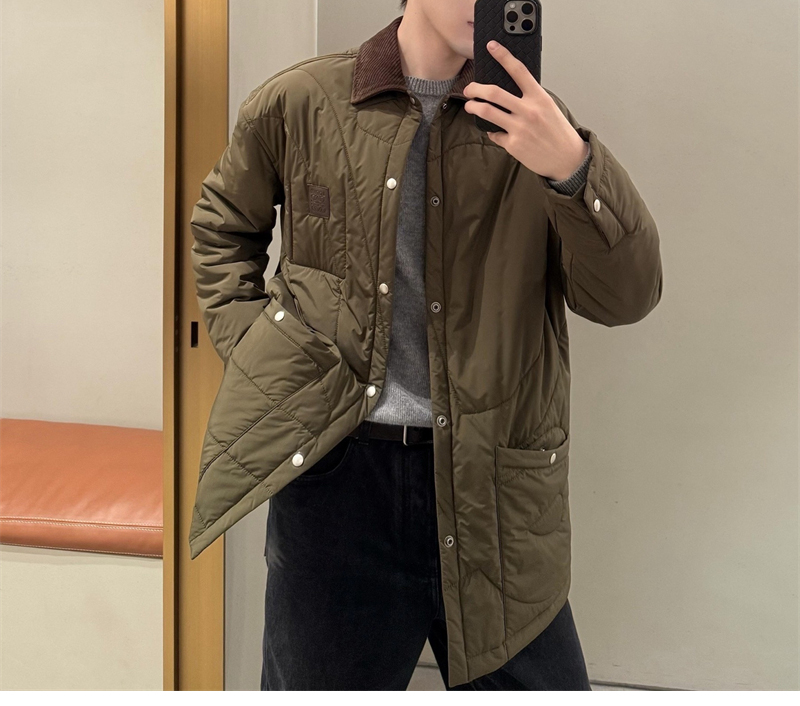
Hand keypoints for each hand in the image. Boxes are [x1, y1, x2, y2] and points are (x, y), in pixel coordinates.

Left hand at [463, 40, 588, 181]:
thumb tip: (509, 91)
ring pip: (487, 112)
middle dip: (475, 89)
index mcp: (539, 98)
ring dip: (474, 107)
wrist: (567, 159)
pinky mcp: (513, 145)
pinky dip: (492, 131)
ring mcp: (519, 128)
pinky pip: (494, 134)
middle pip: (493, 93)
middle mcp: (528, 111)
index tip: (491, 47)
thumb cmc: (558, 133)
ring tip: (470, 106)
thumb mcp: (549, 108)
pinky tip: (495, 131)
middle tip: (469, 89)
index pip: (518, 71)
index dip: (503, 56)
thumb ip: (531, 98)